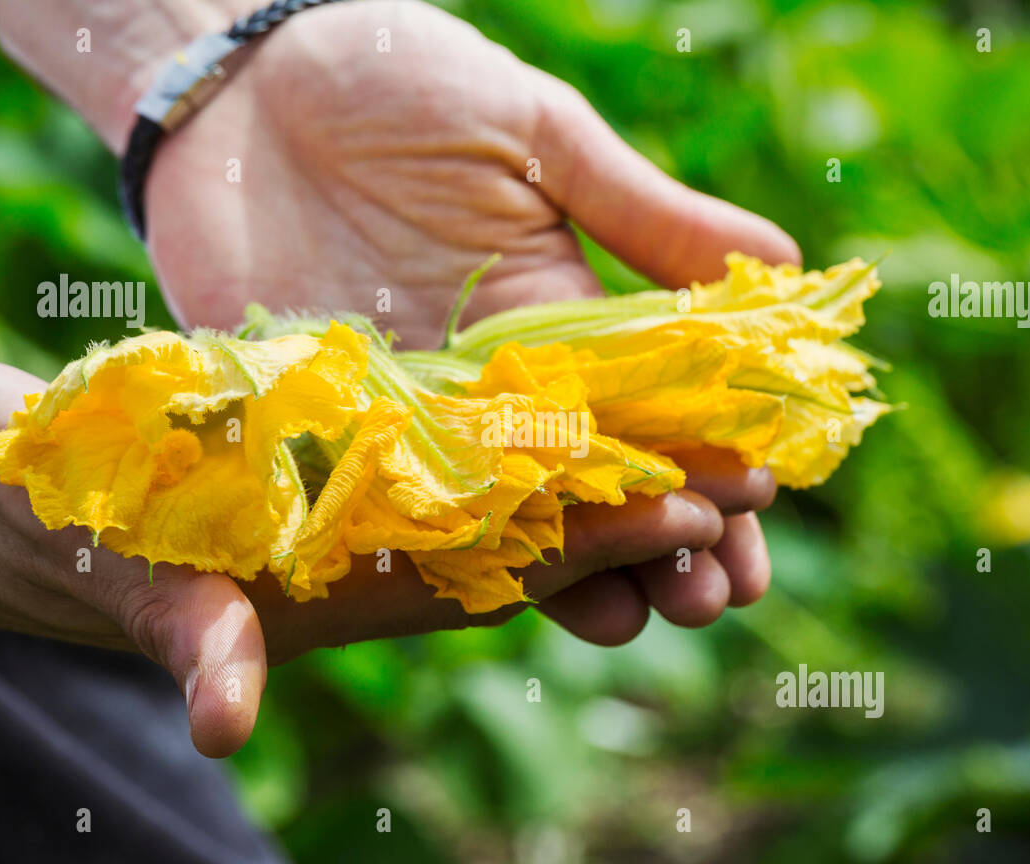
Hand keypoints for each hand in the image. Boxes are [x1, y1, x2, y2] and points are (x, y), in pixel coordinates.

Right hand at [0, 356, 768, 757]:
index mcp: (349, 588)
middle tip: (762, 473)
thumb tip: (218, 717)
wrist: (33, 489)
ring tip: (726, 435)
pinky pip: (475, 445)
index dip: (597, 543)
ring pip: (527, 492)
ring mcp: (384, 506)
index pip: (498, 570)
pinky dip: (549, 424)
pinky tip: (613, 391)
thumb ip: (179, 629)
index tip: (695, 516)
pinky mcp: (364, 458)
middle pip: (542, 532)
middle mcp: (385, 553)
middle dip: (648, 508)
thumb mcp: (116, 573)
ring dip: (622, 467)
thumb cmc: (64, 527)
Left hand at [141, 0, 788, 653]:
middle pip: (597, 488)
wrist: (241, 86)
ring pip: (510, 522)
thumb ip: (640, 212)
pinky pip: (395, 514)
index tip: (761, 512)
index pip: (659, 413)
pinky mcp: (331, 435)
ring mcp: (416, 421)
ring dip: (576, 574)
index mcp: (564, 318)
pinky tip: (502, 600)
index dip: (715, 464)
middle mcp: (500, 387)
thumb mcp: (536, 135)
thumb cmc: (398, 81)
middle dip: (662, 543)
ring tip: (634, 616)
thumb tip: (787, 264)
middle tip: (708, 596)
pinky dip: (446, 562)